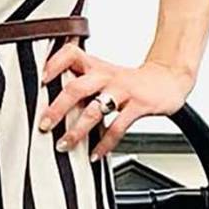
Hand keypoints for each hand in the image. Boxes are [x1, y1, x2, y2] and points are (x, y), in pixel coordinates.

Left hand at [38, 45, 192, 160]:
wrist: (170, 79)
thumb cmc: (132, 80)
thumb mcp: (106, 73)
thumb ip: (82, 80)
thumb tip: (50, 93)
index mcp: (97, 66)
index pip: (71, 54)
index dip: (54, 63)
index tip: (39, 80)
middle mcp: (107, 76)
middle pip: (77, 88)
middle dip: (57, 108)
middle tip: (44, 124)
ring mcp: (123, 91)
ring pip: (94, 110)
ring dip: (77, 131)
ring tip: (64, 145)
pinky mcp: (139, 106)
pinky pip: (118, 127)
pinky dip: (104, 144)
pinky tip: (95, 154)